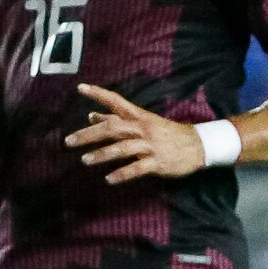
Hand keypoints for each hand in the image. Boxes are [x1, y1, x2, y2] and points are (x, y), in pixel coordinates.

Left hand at [65, 84, 206, 185]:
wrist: (198, 145)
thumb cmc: (166, 133)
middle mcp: (142, 128)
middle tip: (69, 141)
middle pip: (113, 127)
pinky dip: (122, 174)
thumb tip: (91, 114)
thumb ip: (117, 119)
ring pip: (122, 148)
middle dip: (89, 134)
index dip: (98, 94)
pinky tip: (109, 179)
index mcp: (139, 116)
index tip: (80, 88)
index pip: (116, 101)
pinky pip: (137, 168)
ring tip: (84, 160)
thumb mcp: (143, 122)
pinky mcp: (157, 162)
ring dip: (102, 154)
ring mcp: (150, 145)